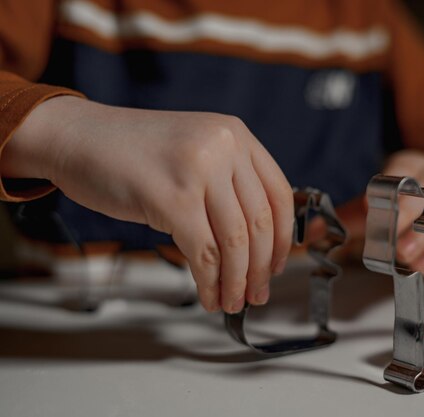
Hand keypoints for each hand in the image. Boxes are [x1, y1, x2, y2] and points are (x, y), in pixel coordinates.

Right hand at [3, 96, 293, 312]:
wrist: (77, 137)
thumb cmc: (133, 151)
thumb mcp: (195, 151)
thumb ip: (227, 182)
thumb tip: (256, 242)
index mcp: (235, 135)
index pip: (279, 194)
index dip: (284, 237)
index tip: (280, 263)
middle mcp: (224, 147)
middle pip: (260, 222)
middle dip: (262, 267)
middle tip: (258, 292)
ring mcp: (198, 171)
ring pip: (235, 242)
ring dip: (237, 281)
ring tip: (234, 301)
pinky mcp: (171, 198)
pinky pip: (203, 253)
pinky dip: (210, 282)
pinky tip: (209, 295)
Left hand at [336, 150, 423, 274]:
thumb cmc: (406, 206)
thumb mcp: (378, 205)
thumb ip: (347, 218)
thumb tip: (310, 232)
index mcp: (412, 166)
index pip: (402, 171)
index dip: (388, 187)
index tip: (368, 205)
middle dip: (409, 215)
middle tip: (392, 237)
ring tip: (404, 256)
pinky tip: (421, 267)